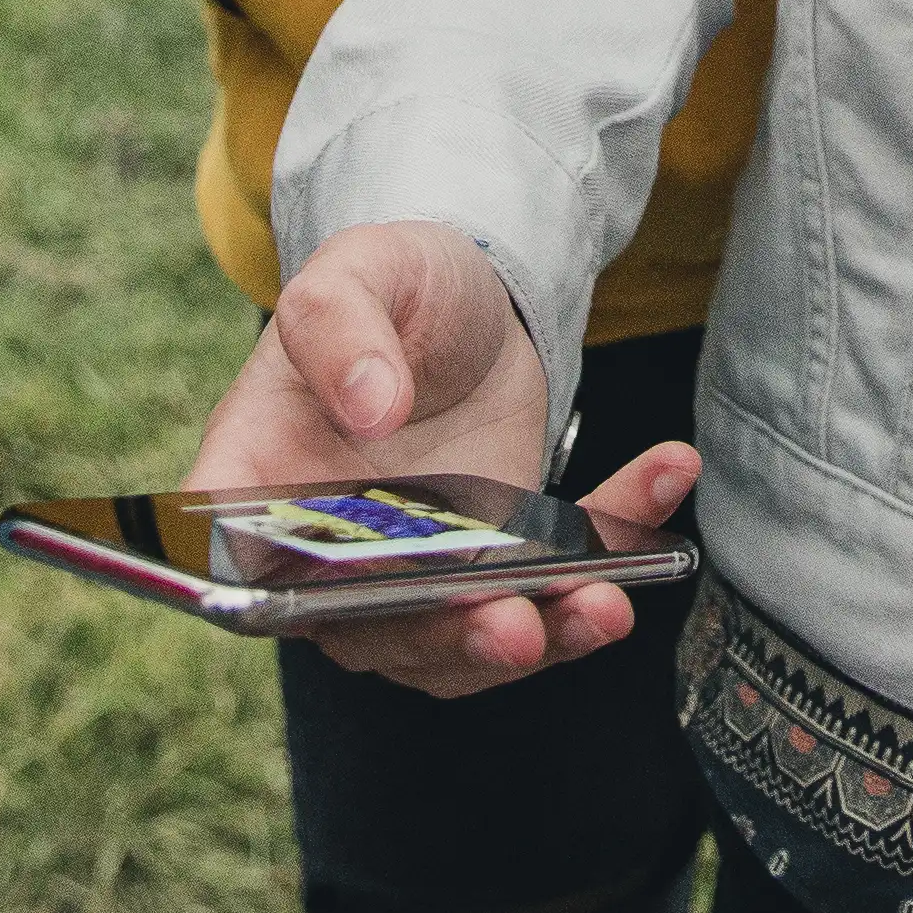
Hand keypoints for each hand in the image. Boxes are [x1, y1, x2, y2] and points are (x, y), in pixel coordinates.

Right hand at [183, 220, 704, 695]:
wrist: (463, 299)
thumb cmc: (388, 286)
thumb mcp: (358, 271)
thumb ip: (339, 325)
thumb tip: (369, 403)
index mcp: (256, 485)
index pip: (245, 569)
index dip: (298, 602)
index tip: (364, 601)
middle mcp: (325, 556)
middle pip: (372, 631)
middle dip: (451, 641)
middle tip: (515, 626)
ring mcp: (413, 575)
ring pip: (467, 640)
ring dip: (543, 632)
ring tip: (607, 599)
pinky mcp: (494, 569)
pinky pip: (550, 586)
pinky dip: (611, 553)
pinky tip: (667, 477)